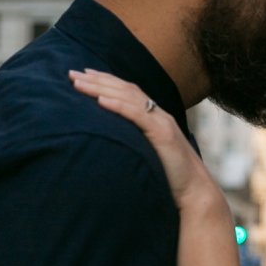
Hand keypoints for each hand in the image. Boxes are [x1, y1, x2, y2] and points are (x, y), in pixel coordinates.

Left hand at [69, 70, 221, 213]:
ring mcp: (162, 122)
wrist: (194, 191)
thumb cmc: (169, 177)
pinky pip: (138, 115)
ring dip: (101, 88)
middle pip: (124, 89)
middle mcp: (158, 114)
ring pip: (129, 97)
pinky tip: (101, 100)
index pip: (126, 91)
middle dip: (97, 79)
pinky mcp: (163, 135)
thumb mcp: (147, 154)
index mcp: (154, 117)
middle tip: (71, 74)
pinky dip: (119, 106)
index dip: (104, 80)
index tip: (82, 74)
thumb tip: (107, 142)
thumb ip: (132, 142)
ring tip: (79, 83)